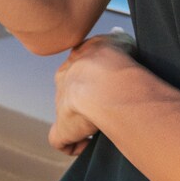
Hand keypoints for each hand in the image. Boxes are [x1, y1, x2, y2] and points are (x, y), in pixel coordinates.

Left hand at [50, 30, 139, 156]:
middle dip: (84, 100)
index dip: (91, 78)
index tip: (105, 86)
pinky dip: (72, 145)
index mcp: (77, 59)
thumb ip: (117, 39)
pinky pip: (60, 140)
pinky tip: (87, 144)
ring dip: (81, 123)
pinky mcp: (62, 128)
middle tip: (105, 107)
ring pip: (67, 114)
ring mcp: (61, 105)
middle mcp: (65, 80)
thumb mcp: (119, 40)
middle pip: (70, 91)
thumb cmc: (116, 59)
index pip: (79, 68)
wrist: (104, 82)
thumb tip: (118, 36)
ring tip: (100, 127)